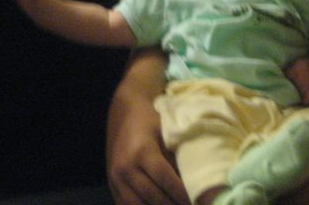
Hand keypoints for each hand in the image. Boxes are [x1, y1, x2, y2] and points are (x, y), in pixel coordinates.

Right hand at [107, 49, 190, 204]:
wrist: (124, 111)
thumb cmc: (151, 120)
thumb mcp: (167, 134)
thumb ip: (177, 158)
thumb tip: (194, 182)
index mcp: (142, 152)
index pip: (166, 180)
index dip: (182, 195)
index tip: (197, 202)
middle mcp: (126, 167)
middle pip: (153, 196)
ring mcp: (115, 178)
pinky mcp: (111, 184)